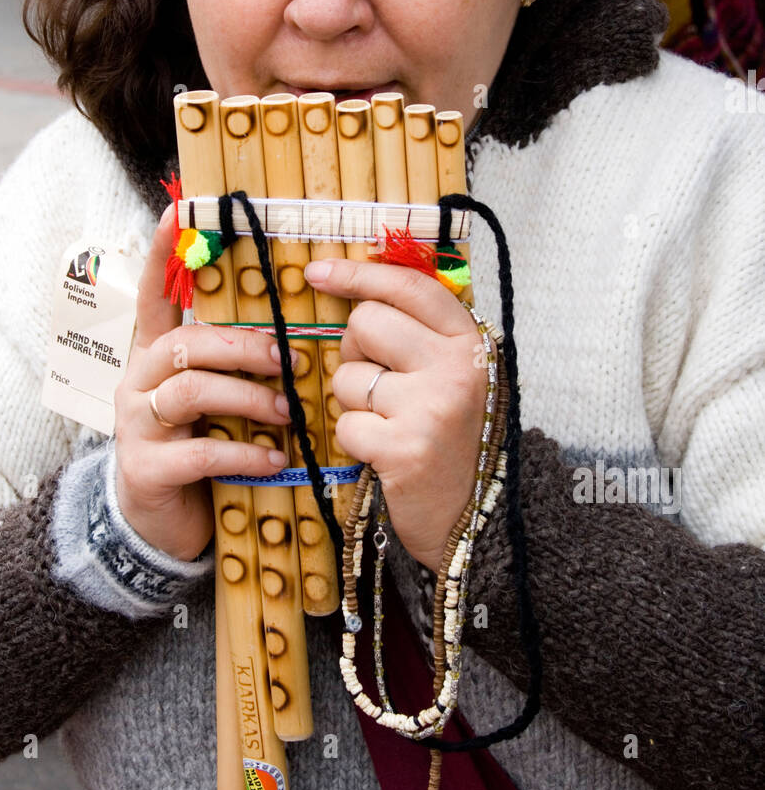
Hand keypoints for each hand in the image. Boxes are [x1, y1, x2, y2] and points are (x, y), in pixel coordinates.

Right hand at [112, 204, 293, 559]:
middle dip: (242, 347)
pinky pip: (198, 451)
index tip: (176, 213)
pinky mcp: (147, 470)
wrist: (162, 525)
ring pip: (190, 391)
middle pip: (185, 344)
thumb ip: (235, 367)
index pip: (152, 297)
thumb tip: (290, 334)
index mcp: (155, 357)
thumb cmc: (199, 448)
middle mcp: (138, 383)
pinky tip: (275, 460)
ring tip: (288, 412)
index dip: (159, 256)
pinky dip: (244, 453)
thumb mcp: (215, 402)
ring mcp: (136, 426)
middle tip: (287, 360)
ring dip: (248, 398)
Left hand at [305, 258, 490, 573]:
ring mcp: (432, 407)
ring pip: (347, 375)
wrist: (472, 517)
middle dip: (355, 351)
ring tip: (388, 422)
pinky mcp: (405, 448)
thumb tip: (357, 287)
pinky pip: (345, 423)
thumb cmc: (451, 436)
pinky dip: (354, 439)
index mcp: (470, 342)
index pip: (409, 286)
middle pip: (366, 322)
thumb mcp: (453, 373)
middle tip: (380, 383)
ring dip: (353, 401)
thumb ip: (419, 330)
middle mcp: (457, 368)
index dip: (358, 273)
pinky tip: (384, 452)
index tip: (319, 272)